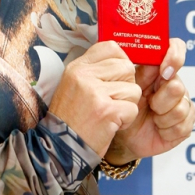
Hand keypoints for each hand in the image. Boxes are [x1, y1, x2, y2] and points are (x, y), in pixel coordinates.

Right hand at [49, 40, 141, 156]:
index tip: (117, 75)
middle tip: (111, 100)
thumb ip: (95, 71)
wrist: (60, 147)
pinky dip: (126, 120)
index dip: (121, 60)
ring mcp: (95, 92)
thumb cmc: (71, 118)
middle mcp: (84, 75)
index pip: (110, 47)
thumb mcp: (74, 85)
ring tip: (109, 113)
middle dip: (126, 86)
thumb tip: (122, 59)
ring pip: (133, 89)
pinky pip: (133, 109)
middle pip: (127, 67)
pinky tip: (110, 124)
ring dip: (127, 105)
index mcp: (77, 67)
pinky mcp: (106, 110)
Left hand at [104, 38, 194, 164]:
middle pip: (177, 85)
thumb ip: (134, 70)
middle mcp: (173, 83)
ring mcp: (181, 103)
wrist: (124, 135)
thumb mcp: (124, 86)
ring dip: (162, 116)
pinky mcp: (185, 125)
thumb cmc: (122, 105)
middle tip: (149, 104)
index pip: (175, 49)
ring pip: (181, 107)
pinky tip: (159, 128)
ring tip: (152, 117)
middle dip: (160, 99)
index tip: (163, 70)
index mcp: (158, 69)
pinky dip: (167, 129)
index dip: (174, 56)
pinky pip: (183, 126)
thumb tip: (139, 55)